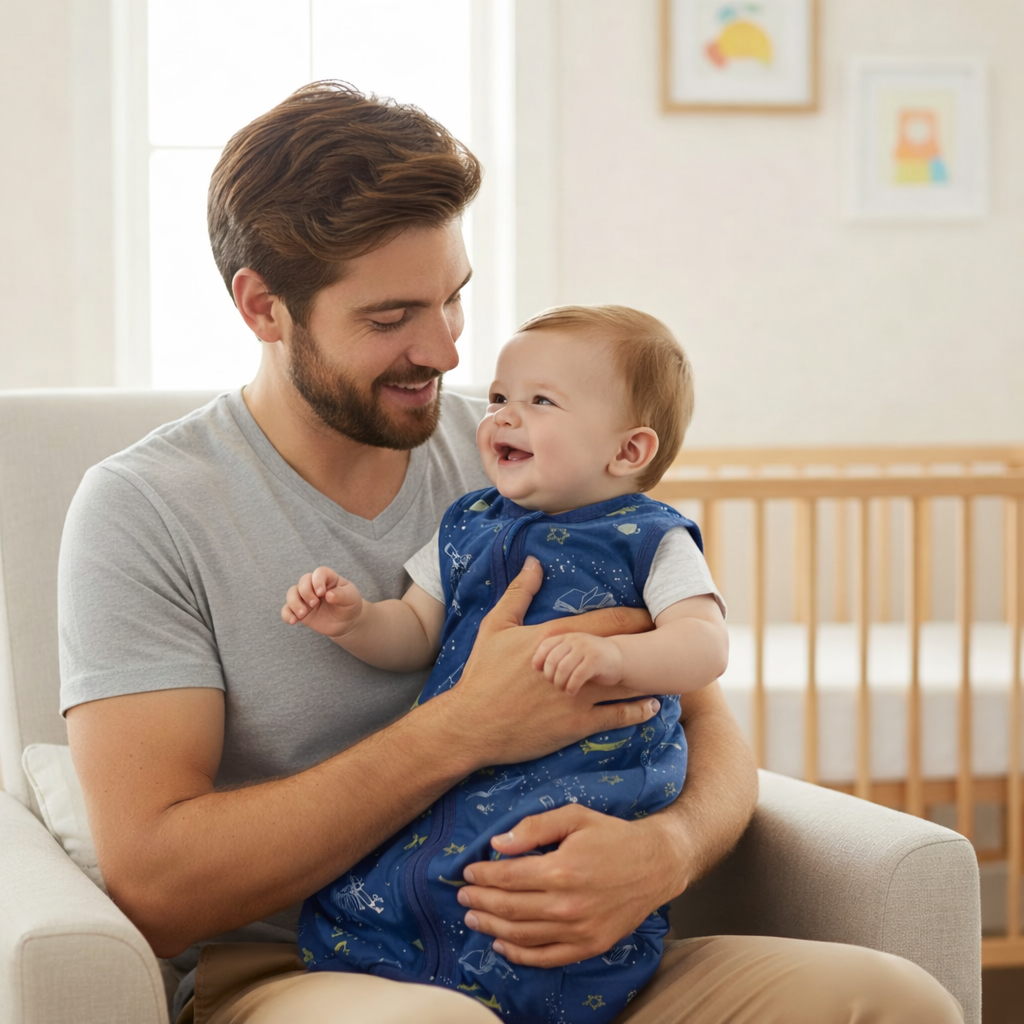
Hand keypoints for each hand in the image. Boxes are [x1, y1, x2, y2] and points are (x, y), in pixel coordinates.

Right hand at [281, 566, 361, 637]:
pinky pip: (287, 610)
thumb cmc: (349, 605)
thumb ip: (342, 595)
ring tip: (303, 614)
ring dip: (294, 603)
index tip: (322, 593)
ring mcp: (305, 598)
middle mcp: (314, 586)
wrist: (346, 622)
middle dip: (306, 592)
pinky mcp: (300, 611)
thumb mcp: (351, 598)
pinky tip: (293, 621)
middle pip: (303, 582)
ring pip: (292, 593)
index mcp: (328, 578)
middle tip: (314, 604)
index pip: (319, 573)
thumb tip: (329, 595)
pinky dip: (287, 614)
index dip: (317, 581)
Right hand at [442, 557, 659, 766]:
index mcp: (556, 637)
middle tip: (672, 638)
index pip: (609, 620)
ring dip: (651, 677)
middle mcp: (574, 664)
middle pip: (626, 649)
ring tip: (671, 671)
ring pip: (628, 683)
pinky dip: (640, 710)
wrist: (472, 724)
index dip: (637, 616)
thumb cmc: (481, 674)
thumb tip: (534, 562)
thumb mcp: (496, 627)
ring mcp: (579, 696)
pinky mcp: (578, 724)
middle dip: (650, 642)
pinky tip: (653, 706)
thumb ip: (519, 593)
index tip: (654, 612)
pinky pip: (619, 716)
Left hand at [456, 805, 687, 967]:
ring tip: (473, 917)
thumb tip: (499, 843)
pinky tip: (502, 945)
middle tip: (463, 896)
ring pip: (522, 935)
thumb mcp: (574, 817)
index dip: (483, 875)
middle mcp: (567, 904)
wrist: (655, 864)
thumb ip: (535, 827)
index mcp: (561, 870)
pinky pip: (546, 957)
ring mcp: (578, 930)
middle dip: (480, 901)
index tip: (468, 872)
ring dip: (492, 927)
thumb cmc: (612, 836)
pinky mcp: (589, 946)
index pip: (508, 877)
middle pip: (510, 907)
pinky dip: (520, 955)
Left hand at [532, 632, 623, 694]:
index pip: (545, 646)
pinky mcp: (596, 661)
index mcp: (567, 637)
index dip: (539, 660)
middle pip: (552, 659)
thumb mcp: (572, 652)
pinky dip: (571, 687)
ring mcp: (586, 649)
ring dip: (560, 683)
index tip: (538, 672)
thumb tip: (534, 667)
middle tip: (554, 684)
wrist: (619, 658)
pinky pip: (577, 676)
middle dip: (550, 675)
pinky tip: (572, 692)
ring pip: (563, 668)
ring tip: (563, 689)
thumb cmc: (589, 660)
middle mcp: (575, 640)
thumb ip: (556, 655)